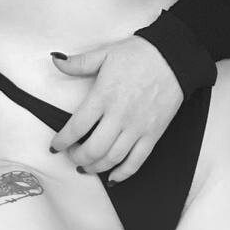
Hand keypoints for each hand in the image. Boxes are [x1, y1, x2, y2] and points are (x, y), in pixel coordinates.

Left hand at [47, 36, 183, 182]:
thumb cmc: (139, 54)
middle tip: (71, 156)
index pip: (76, 127)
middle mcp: (119, 115)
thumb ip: (79, 62)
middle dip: (77, 158)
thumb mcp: (105, 53)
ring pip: (112, 159)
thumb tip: (56, 60)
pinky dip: (123, 174)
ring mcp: (137, 127)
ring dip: (95, 168)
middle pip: (93, 149)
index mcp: (104, 96)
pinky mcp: (153, 134)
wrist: (173, 57)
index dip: (62, 141)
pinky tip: (113, 176)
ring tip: (86, 166)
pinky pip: (136, 161)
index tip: (55, 146)